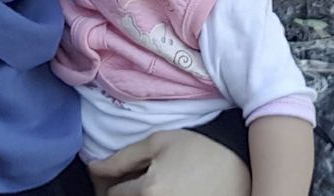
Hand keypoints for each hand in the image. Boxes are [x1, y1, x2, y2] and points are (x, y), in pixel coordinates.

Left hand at [89, 129, 249, 195]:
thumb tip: (93, 168)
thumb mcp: (160, 142)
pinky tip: (166, 190)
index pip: (113, 194)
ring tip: (152, 186)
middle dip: (123, 193)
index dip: (113, 182)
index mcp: (148, 191)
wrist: (239, 166)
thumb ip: (123, 157)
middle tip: (134, 180)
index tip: (124, 173)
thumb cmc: (199, 149)